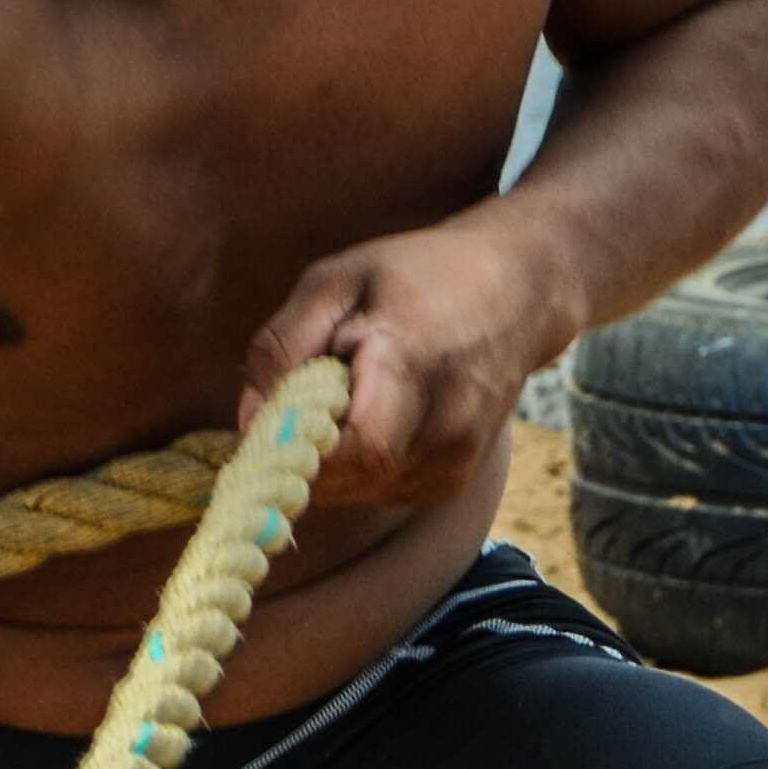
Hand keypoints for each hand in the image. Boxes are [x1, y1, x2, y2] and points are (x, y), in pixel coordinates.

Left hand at [241, 215, 571, 503]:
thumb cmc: (418, 275)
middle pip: (350, 479)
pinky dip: (357, 468)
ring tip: (345, 401)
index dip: (301, 448)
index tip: (271, 423)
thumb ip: (284, 345)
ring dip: (330, 460)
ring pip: (359, 492)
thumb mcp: (337, 280)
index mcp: (414, 362)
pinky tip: (371, 419)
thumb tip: (248, 420)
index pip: (358, 448)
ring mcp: (457, 458)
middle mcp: (447, 423)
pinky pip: (379, 493)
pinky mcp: (453, 481)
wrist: (518, 291)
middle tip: (299, 406)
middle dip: (305, 453)